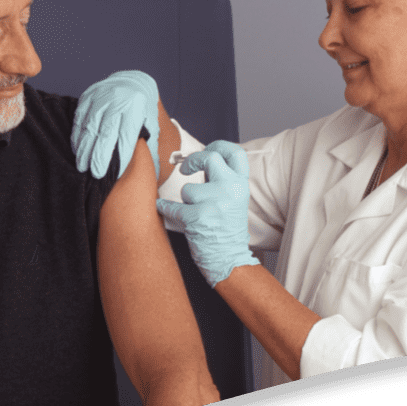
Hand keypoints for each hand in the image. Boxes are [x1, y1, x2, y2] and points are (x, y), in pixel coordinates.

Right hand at [71, 70, 159, 179]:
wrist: (132, 83)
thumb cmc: (143, 109)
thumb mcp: (152, 124)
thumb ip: (151, 146)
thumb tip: (153, 173)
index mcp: (136, 107)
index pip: (127, 136)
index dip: (121, 156)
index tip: (116, 174)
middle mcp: (117, 100)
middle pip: (106, 132)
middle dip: (99, 155)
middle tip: (96, 173)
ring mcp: (100, 97)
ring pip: (89, 127)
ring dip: (85, 149)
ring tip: (82, 166)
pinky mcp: (87, 96)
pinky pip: (79, 119)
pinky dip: (77, 136)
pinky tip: (78, 150)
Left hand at [156, 140, 259, 287]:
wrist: (229, 260)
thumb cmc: (226, 230)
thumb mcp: (233, 200)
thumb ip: (220, 180)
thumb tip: (198, 159)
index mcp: (242, 185)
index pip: (235, 153)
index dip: (218, 145)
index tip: (207, 148)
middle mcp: (231, 190)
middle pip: (209, 157)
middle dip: (192, 160)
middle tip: (184, 169)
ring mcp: (215, 203)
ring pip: (188, 189)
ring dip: (185, 201)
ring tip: (193, 214)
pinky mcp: (198, 217)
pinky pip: (172, 206)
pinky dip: (165, 209)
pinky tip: (165, 210)